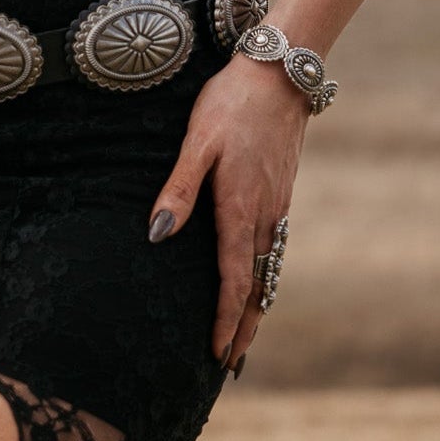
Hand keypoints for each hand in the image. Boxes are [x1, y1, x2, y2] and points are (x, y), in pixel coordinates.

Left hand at [146, 53, 310, 374]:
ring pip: (269, 268)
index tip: (218, 353)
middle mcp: (263, 215)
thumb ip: (177, 189)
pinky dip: (267, 276)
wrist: (278, 76)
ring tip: (245, 337)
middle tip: (232, 364)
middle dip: (246, 327)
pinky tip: (258, 282)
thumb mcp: (195, 142)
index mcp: (238, 207)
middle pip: (257, 285)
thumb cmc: (228, 104)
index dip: (227, 320)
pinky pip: (274, 248)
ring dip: (258, 305)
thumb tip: (157, 235)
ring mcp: (277, 206)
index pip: (234, 279)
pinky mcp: (282, 194)